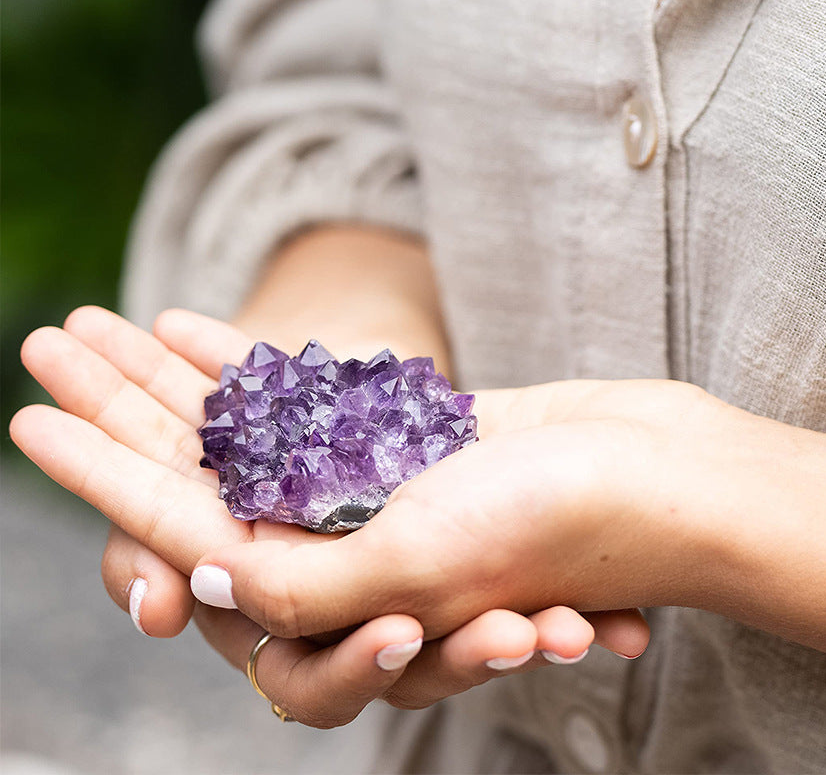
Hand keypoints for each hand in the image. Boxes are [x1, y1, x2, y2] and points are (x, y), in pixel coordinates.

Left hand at [12, 306, 649, 726]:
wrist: (667, 472)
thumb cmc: (566, 524)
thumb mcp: (428, 563)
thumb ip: (306, 584)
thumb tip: (192, 561)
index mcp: (339, 600)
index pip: (186, 535)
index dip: (100, 477)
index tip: (31, 420)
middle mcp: (346, 547)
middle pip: (201, 474)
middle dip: (118, 410)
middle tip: (45, 341)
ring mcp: (373, 486)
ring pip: (244, 428)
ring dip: (171, 377)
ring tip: (97, 320)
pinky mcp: (403, 436)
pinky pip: (304, 396)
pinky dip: (251, 361)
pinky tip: (187, 326)